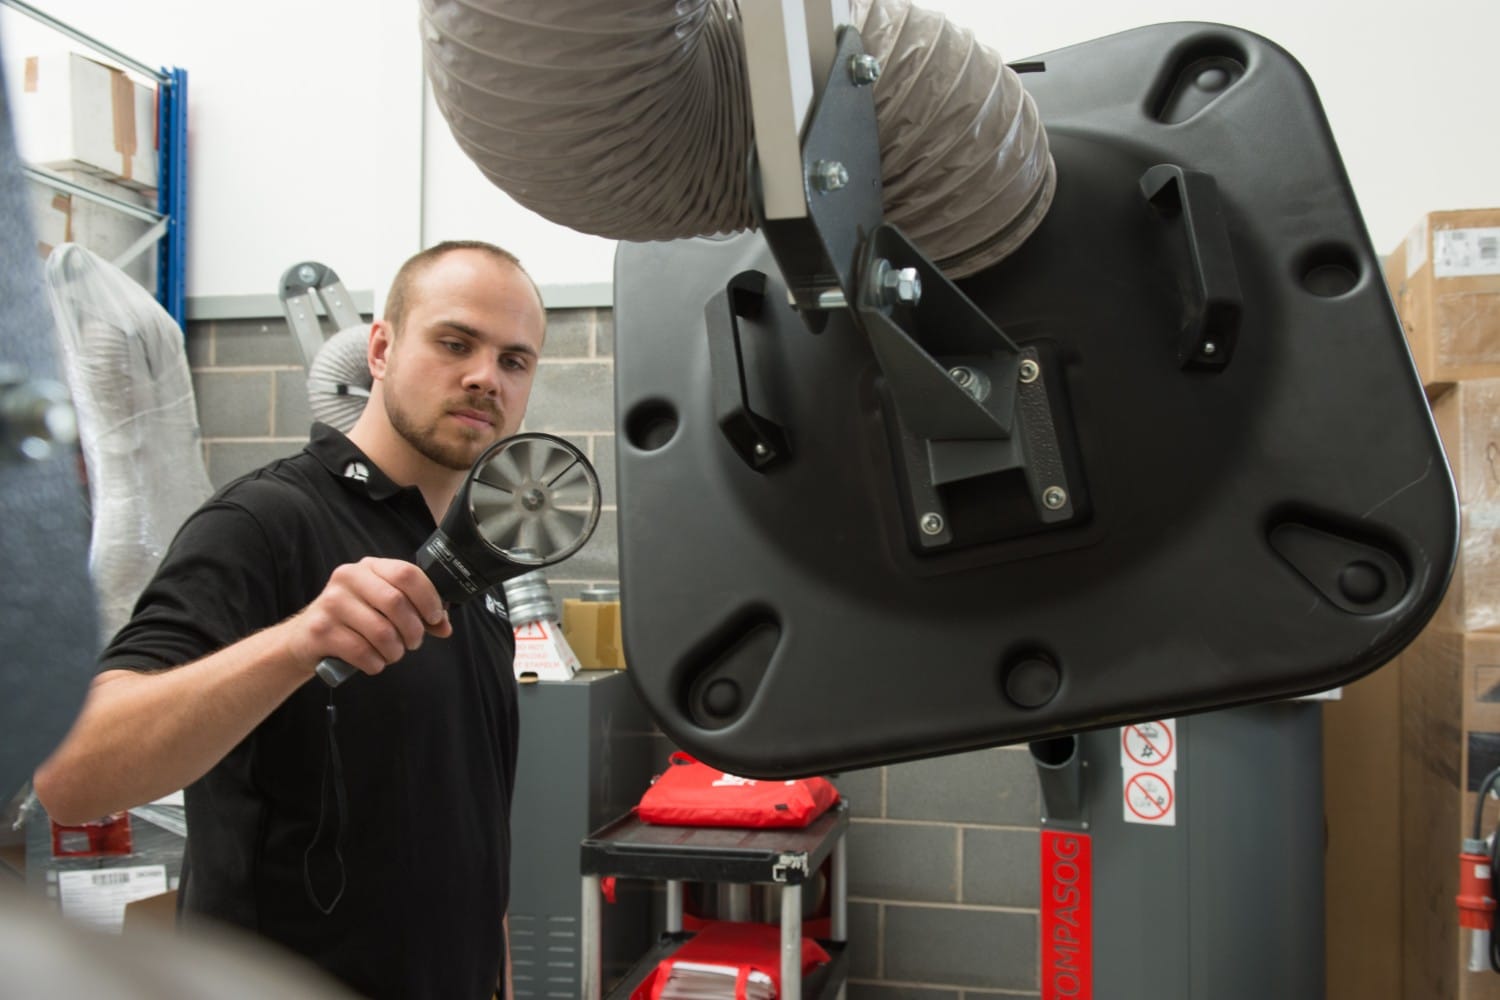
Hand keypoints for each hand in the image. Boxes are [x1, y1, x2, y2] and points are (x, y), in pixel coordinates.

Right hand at [286, 557, 452, 676]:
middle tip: (413, 642)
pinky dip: (376, 664)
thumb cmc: (354, 620)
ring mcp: (331, 603)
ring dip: (395, 651)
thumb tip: (445, 626)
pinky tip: (374, 662)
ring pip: (382, 632)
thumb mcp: (383, 607)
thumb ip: (417, 612)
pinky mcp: (320, 630)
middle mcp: (348, 578)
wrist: (305, 638)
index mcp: (369, 567)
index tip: (435, 618)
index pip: (407, 573)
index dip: (428, 598)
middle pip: (396, 603)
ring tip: (393, 653)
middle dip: (414, 630)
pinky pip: (363, 652)